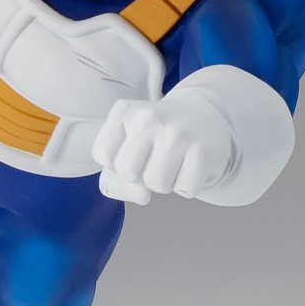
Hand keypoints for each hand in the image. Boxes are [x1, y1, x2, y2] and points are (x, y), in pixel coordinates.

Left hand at [92, 97, 230, 205]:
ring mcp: (177, 132)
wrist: (203, 118)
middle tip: (152, 158)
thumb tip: (143, 195)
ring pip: (156, 184)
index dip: (115, 162)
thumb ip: (112, 179)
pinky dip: (186, 185)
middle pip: (127, 171)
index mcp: (124, 111)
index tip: (130, 149)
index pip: (102, 155)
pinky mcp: (202, 150)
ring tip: (171, 162)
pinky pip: (185, 189)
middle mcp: (149, 116)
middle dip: (138, 175)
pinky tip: (188, 164)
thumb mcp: (124, 147)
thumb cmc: (155, 139)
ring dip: (163, 183)